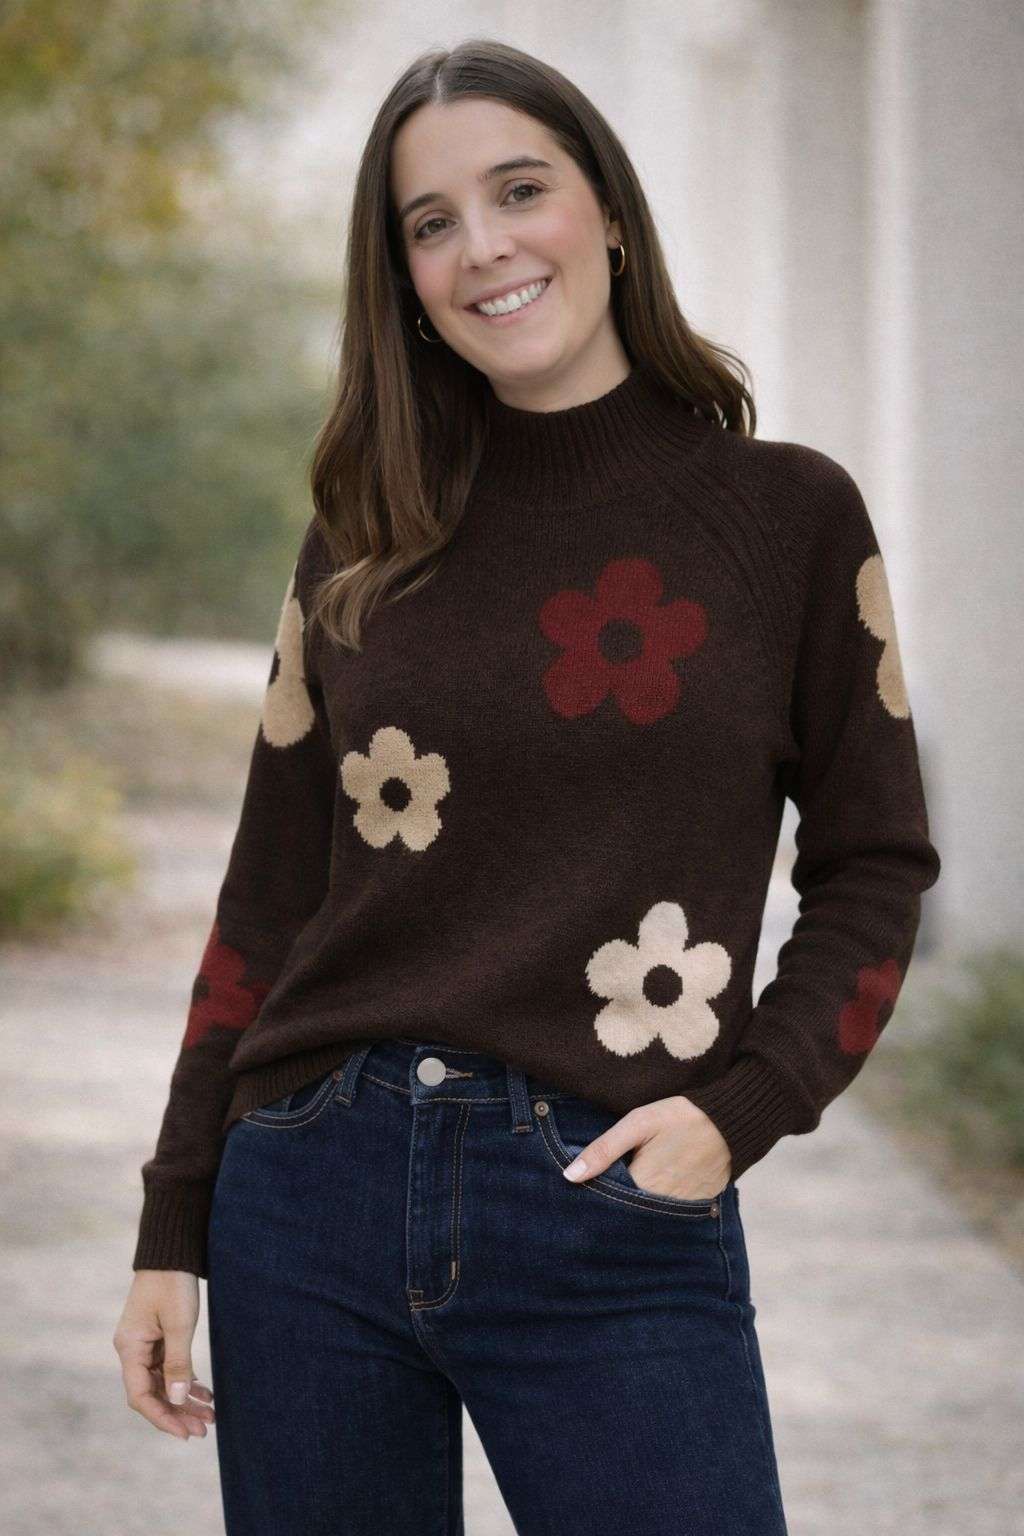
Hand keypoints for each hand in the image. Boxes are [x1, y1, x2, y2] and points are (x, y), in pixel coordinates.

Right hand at [113, 1270, 215, 1440]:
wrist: (172, 1251)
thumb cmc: (173, 1283)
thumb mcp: (179, 1324)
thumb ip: (178, 1363)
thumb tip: (178, 1400)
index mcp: (130, 1348)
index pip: (141, 1396)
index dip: (163, 1417)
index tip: (185, 1433)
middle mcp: (133, 1349)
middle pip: (153, 1393)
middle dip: (178, 1413)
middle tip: (205, 1429)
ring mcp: (144, 1344)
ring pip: (163, 1383)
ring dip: (184, 1400)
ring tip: (210, 1416)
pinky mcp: (157, 1338)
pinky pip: (169, 1368)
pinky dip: (185, 1381)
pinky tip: (204, 1393)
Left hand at [562, 1095, 731, 1199]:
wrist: (730, 1122)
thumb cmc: (679, 1118)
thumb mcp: (638, 1123)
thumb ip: (603, 1150)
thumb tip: (570, 1177)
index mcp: (643, 1185)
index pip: (607, 1205)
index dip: (595, 1199)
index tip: (583, 1194)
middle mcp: (662, 1205)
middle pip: (627, 1214)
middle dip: (614, 1206)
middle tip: (606, 1193)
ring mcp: (682, 1210)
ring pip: (648, 1217)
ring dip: (636, 1209)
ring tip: (630, 1191)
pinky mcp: (698, 1208)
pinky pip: (670, 1215)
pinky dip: (659, 1208)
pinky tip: (654, 1193)